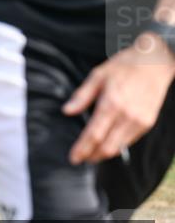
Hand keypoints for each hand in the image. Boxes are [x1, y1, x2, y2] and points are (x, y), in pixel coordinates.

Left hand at [63, 34, 174, 163]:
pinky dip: (117, 146)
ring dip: (103, 154)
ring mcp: (139, 121)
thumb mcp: (97, 75)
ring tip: (91, 155)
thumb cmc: (124, 66)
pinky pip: (129, 141)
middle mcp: (127, 116)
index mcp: (111, 104)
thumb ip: (82, 95)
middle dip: (91, 156)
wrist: (155, 63)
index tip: (73, 157)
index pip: (94, 134)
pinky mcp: (148, 122)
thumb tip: (67, 111)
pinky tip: (107, 145)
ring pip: (119, 147)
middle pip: (106, 146)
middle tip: (80, 159)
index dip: (82, 149)